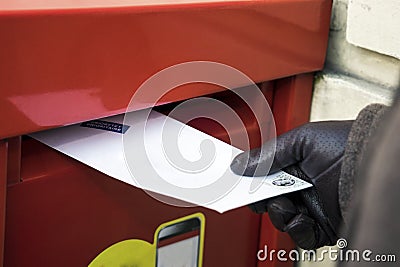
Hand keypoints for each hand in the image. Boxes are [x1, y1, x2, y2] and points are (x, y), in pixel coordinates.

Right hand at [230, 121, 352, 248]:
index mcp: (294, 164)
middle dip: (261, 199)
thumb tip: (240, 164)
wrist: (374, 163)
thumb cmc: (347, 144)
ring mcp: (312, 206)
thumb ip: (268, 154)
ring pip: (281, 219)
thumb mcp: (301, 140)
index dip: (250, 179)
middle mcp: (302, 186)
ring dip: (279, 214)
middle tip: (261, 194)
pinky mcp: (324, 226)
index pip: (264, 175)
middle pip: (268, 199)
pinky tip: (302, 217)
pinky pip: (302, 235)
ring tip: (286, 204)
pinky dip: (298, 229)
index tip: (236, 181)